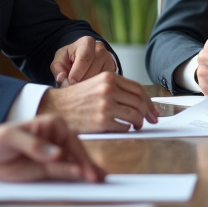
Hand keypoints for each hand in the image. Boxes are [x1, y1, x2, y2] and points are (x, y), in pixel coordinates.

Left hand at [0, 115, 105, 182]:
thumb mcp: (11, 137)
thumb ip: (33, 145)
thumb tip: (56, 154)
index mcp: (52, 125)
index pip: (72, 141)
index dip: (80, 156)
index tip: (84, 170)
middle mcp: (57, 139)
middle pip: (77, 153)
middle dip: (89, 165)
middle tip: (99, 179)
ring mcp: (54, 155)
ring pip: (74, 164)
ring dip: (86, 173)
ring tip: (99, 182)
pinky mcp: (48, 168)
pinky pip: (64, 174)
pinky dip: (75, 178)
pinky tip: (85, 183)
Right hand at [38, 71, 159, 131]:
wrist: (54, 107)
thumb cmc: (74, 98)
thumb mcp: (95, 84)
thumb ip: (115, 88)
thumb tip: (137, 100)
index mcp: (108, 77)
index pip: (138, 89)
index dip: (149, 101)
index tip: (153, 110)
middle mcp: (108, 89)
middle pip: (139, 102)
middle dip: (148, 113)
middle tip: (150, 120)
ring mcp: (106, 105)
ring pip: (135, 115)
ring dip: (138, 122)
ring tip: (135, 125)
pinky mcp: (102, 120)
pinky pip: (124, 126)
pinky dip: (127, 129)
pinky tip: (122, 128)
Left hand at [52, 37, 116, 85]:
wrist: (82, 56)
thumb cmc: (70, 58)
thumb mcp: (59, 59)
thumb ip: (57, 68)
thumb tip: (62, 77)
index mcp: (86, 42)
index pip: (84, 58)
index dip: (77, 72)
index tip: (71, 83)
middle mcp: (100, 48)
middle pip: (94, 68)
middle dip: (83, 80)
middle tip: (74, 89)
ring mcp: (109, 58)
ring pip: (102, 75)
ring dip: (91, 85)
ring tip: (81, 90)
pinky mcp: (113, 69)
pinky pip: (107, 80)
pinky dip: (98, 86)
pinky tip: (89, 89)